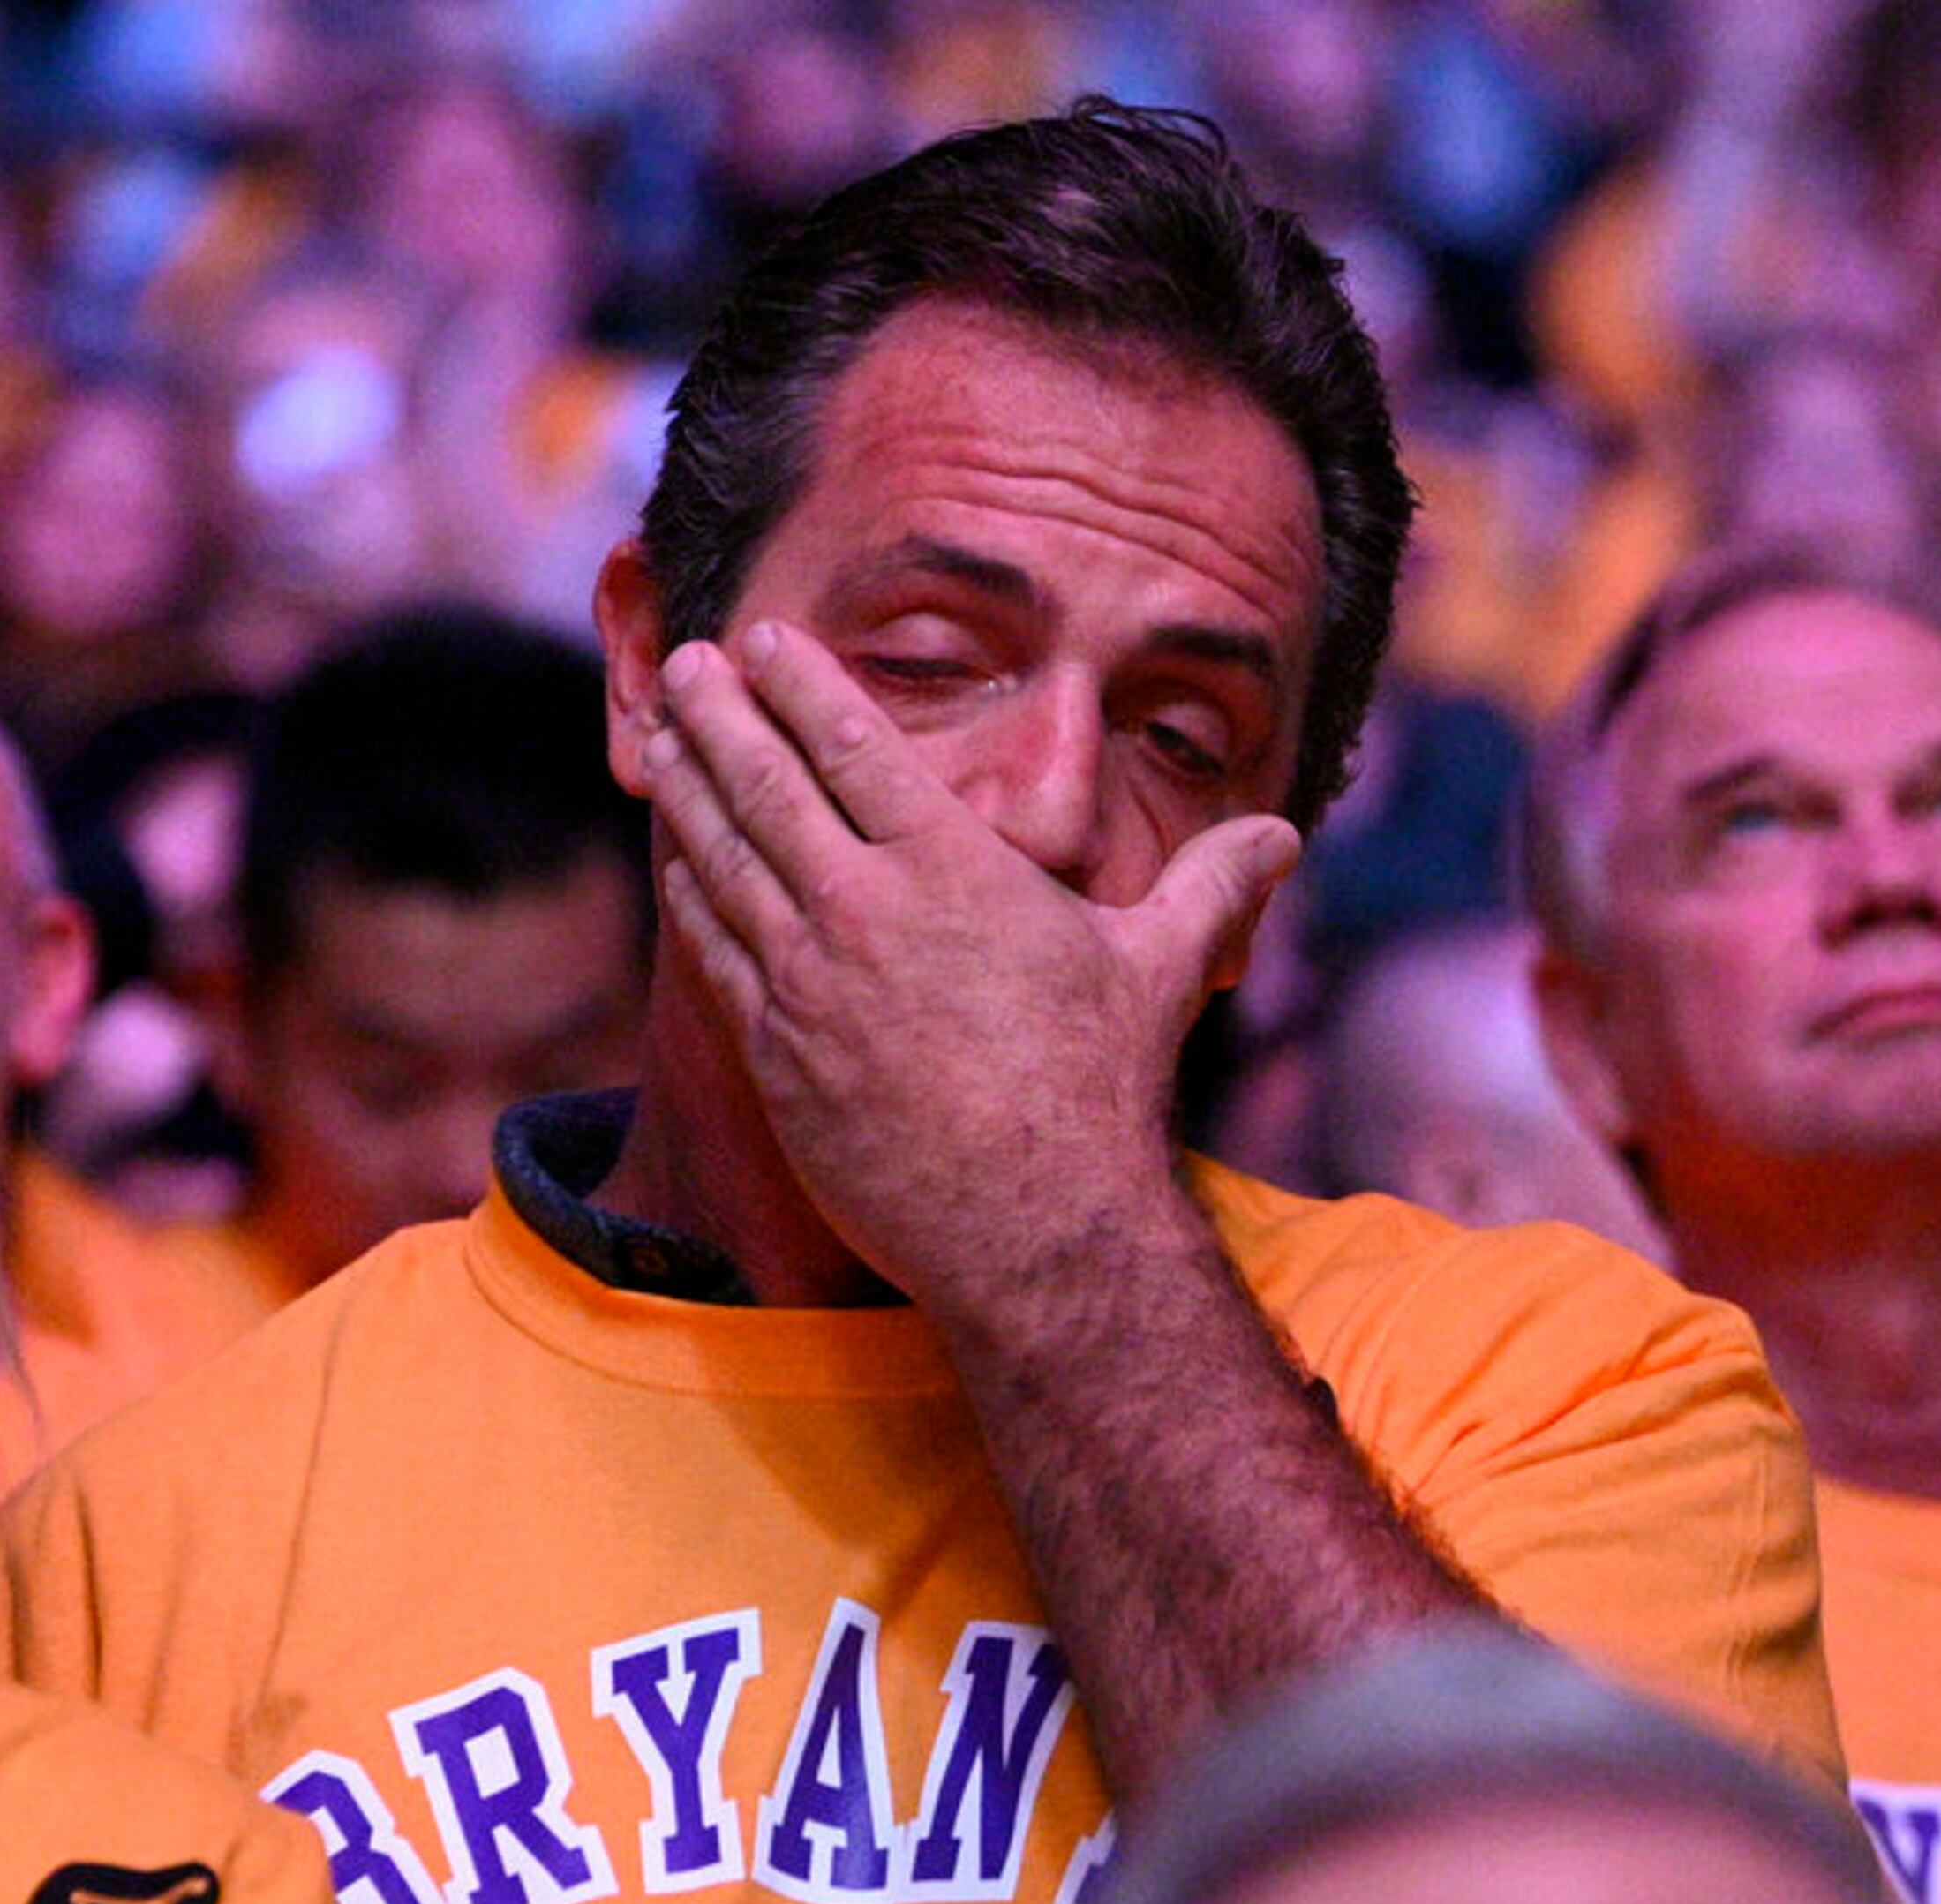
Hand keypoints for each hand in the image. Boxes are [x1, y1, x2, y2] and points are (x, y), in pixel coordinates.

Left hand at [639, 620, 1298, 1311]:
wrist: (1032, 1226)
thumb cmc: (1098, 1092)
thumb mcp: (1162, 969)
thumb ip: (1209, 886)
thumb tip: (1280, 836)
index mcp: (951, 868)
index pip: (856, 747)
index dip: (802, 684)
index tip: (764, 640)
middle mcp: (865, 910)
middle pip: (768, 785)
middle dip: (721, 713)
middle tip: (688, 661)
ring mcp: (808, 982)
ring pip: (724, 859)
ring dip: (686, 788)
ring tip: (660, 736)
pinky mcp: (775, 1052)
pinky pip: (714, 948)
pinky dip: (687, 890)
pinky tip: (671, 857)